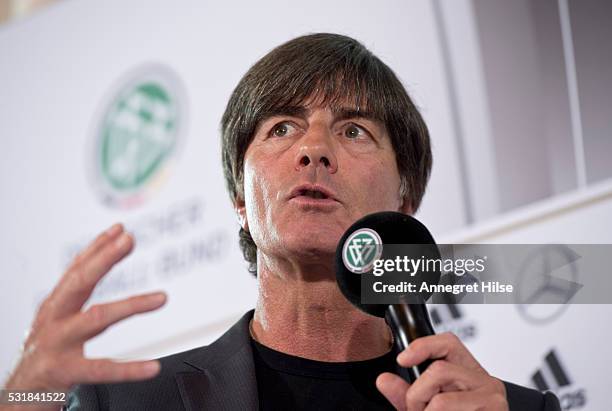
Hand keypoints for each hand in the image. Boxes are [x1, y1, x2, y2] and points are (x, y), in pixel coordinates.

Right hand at [2, 224, 165, 409]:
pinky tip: (152, 366)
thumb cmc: (45, 352)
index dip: (97, 247)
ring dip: (131, 305)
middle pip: (80, 283)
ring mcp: (57, 344)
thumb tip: (100, 254)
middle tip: (128, 240)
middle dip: (104, 259)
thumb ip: (77, 290)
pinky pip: (102, 369)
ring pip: (96, 319)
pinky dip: (129, 369)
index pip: (76, 270)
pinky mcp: (63, 372)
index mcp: (55, 306)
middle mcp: (54, 319)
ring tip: (161, 298)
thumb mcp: (57, 318)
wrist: (18, 393)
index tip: (120, 229)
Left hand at [376, 333, 507, 410]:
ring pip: (441, 400)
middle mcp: (485, 382)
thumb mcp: (428, 408)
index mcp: (469, 372)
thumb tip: (384, 380)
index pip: (448, 342)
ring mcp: (492, 398)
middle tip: (419, 410)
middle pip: (438, 370)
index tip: (403, 360)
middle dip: (418, 395)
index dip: (422, 346)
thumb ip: (406, 395)